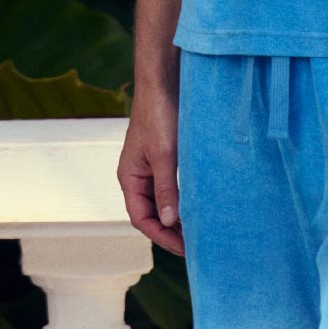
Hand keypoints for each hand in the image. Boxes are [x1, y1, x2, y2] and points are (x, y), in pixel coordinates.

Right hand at [117, 80, 184, 257]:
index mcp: (129, 177)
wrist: (164, 81)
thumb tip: (170, 222)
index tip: (184, 247)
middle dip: (170, 231)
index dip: (162, 236)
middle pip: (151, 214)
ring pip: (162, 201)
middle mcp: (137, 175)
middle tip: (196, 245)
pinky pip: (170, 186)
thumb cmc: (160, 115)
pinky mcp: (164, 157)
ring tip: (198, 230)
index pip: (141, 218)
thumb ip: (166, 189)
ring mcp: (150, 167)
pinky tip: (198, 205)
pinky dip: (182, 199)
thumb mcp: (164, 155)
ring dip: (177, 217)